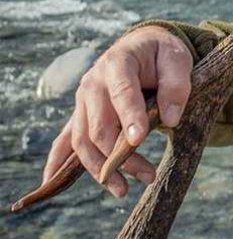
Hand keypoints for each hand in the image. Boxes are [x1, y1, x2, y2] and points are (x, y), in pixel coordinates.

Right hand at [43, 26, 192, 197]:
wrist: (142, 48)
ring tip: (123, 191)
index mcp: (117, 63)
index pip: (122, 93)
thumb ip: (176, 86)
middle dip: (121, 155)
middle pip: (100, 126)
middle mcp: (93, 83)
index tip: (139, 140)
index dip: (129, 117)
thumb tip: (170, 119)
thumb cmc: (161, 54)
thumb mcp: (177, 59)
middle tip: (148, 176)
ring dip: (100, 168)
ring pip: (83, 140)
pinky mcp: (81, 115)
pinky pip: (64, 140)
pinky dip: (56, 162)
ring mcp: (83, 101)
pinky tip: (49, 183)